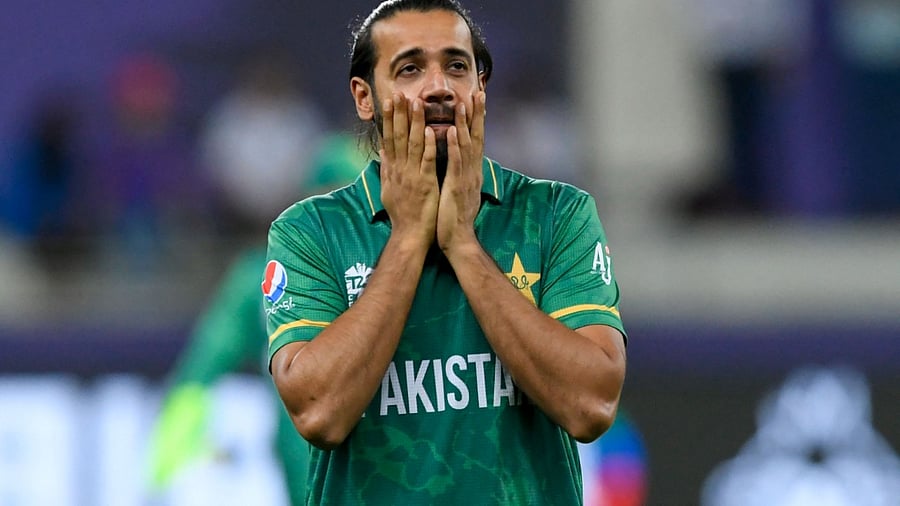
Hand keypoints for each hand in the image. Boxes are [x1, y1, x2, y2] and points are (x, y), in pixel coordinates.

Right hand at [380, 94, 439, 248]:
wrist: (409, 235)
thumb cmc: (402, 214)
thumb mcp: (388, 189)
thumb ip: (386, 168)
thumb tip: (382, 150)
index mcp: (393, 169)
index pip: (389, 138)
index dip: (389, 119)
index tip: (389, 101)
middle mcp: (400, 169)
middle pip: (398, 136)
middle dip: (399, 113)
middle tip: (400, 93)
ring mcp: (412, 175)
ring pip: (413, 144)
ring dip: (415, 122)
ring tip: (416, 102)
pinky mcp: (425, 183)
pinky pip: (427, 161)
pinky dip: (428, 145)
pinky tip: (430, 130)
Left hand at [437, 91, 485, 254]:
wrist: (458, 240)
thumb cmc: (454, 217)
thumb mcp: (457, 190)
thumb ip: (458, 173)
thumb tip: (456, 161)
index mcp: (470, 171)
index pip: (474, 140)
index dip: (475, 120)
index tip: (475, 100)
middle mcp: (472, 171)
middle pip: (476, 137)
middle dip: (477, 114)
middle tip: (478, 92)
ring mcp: (466, 179)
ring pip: (467, 146)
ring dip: (466, 124)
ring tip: (464, 103)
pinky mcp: (457, 187)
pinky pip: (456, 163)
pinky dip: (455, 147)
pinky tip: (453, 132)